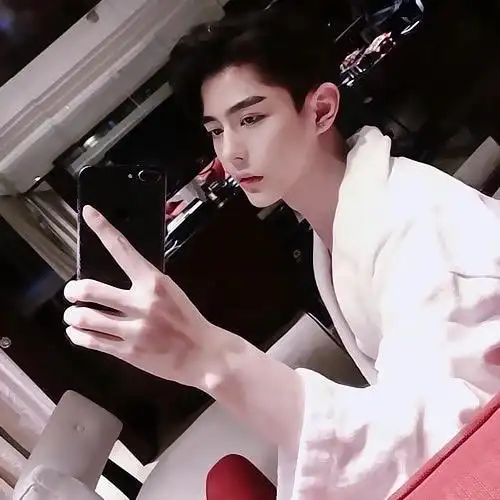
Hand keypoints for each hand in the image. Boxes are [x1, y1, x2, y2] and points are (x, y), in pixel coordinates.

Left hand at [64, 206, 233, 388]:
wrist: (203, 354)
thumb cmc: (187, 319)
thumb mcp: (171, 292)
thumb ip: (145, 283)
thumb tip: (117, 275)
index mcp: (154, 282)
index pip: (123, 249)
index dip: (103, 229)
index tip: (88, 212)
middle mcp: (141, 303)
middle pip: (90, 289)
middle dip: (73, 290)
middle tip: (72, 292)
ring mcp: (134, 329)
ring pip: (86, 318)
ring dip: (73, 315)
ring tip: (73, 315)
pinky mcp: (128, 352)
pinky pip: (91, 341)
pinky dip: (77, 335)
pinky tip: (77, 333)